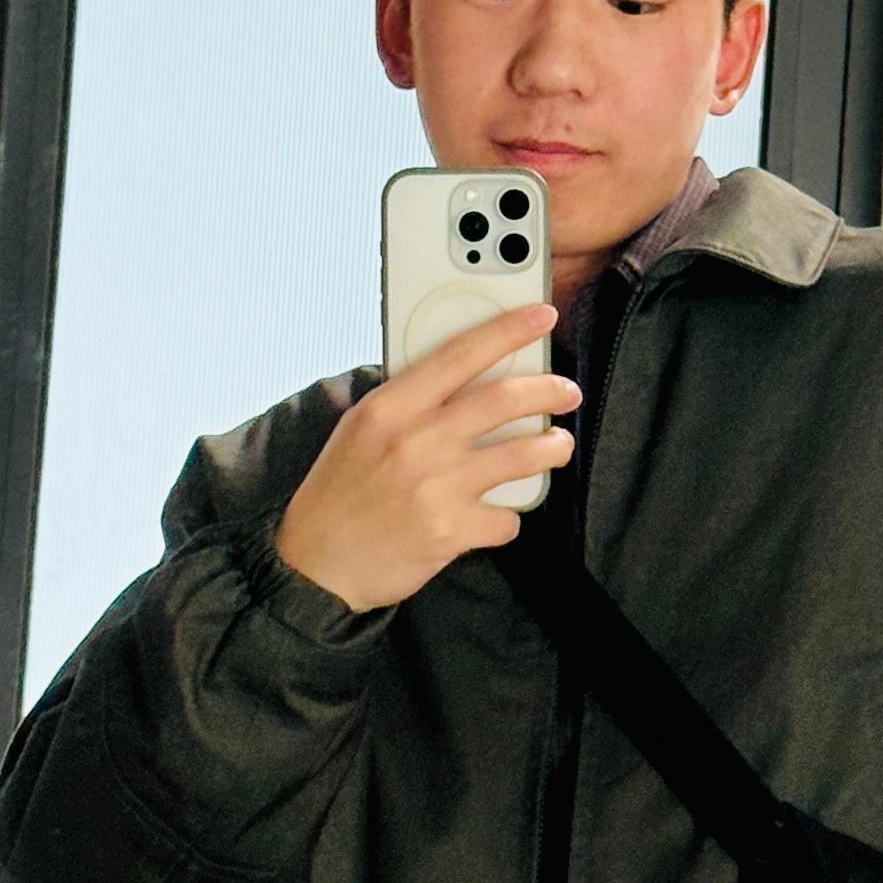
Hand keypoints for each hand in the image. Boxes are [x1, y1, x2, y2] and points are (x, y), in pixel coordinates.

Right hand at [274, 308, 578, 611]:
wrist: (316, 565)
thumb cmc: (339, 493)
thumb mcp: (360, 429)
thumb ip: (407, 402)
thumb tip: (463, 375)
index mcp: (390, 407)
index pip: (460, 353)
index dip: (508, 330)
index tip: (542, 317)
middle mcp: (416, 440)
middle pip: (505, 400)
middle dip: (549, 390)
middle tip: (567, 391)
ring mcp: (436, 486)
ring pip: (523, 454)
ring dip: (553, 447)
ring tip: (558, 445)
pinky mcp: (451, 531)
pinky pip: (506, 517)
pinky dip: (509, 516)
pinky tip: (498, 515)